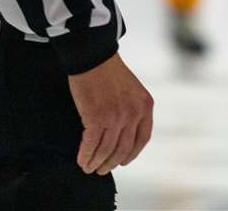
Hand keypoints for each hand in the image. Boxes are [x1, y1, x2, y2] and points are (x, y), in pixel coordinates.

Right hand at [68, 52, 153, 175]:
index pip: (142, 138)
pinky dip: (85, 155)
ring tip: (89, 168)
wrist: (93, 56)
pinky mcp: (96, 118)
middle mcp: (133, 114)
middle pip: (123, 149)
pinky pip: (91, 144)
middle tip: (102, 170)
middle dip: (112, 163)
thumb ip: (132, 108)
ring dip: (97, 162)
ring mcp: (116, 117)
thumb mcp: (132, 89)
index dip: (132, 154)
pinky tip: (81, 160)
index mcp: (145, 106)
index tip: (124, 161)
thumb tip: (123, 134)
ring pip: (107, 150)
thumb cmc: (109, 70)